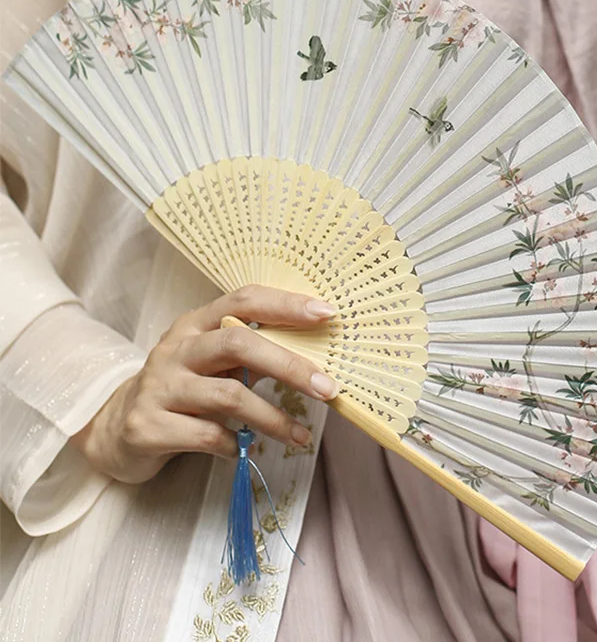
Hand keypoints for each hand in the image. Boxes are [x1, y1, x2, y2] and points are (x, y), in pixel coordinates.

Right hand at [69, 286, 339, 483]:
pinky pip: (205, 436)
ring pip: (228, 395)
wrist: (114, 428)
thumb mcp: (211, 361)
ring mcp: (159, 386)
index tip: (326, 314)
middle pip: (238, 344)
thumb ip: (251, 353)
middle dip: (289, 366)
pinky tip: (243, 450)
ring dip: (272, 418)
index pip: (244, 299)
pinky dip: (233, 445)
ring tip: (300, 436)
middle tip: (327, 388)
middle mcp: (176, 349)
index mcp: (196, 324)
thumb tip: (316, 356)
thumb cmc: (182, 389)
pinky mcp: (147, 426)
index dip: (286, 304)